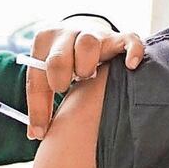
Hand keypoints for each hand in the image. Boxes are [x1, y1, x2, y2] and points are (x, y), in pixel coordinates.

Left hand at [26, 23, 143, 138]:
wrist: (83, 33)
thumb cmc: (62, 64)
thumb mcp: (45, 77)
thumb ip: (40, 104)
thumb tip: (37, 134)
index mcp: (43, 42)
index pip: (37, 75)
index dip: (40, 106)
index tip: (43, 129)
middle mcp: (67, 33)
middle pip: (59, 58)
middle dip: (62, 79)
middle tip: (70, 87)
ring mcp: (94, 33)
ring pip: (88, 43)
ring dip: (86, 65)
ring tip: (90, 77)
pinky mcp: (117, 37)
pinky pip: (129, 39)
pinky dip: (131, 51)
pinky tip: (130, 66)